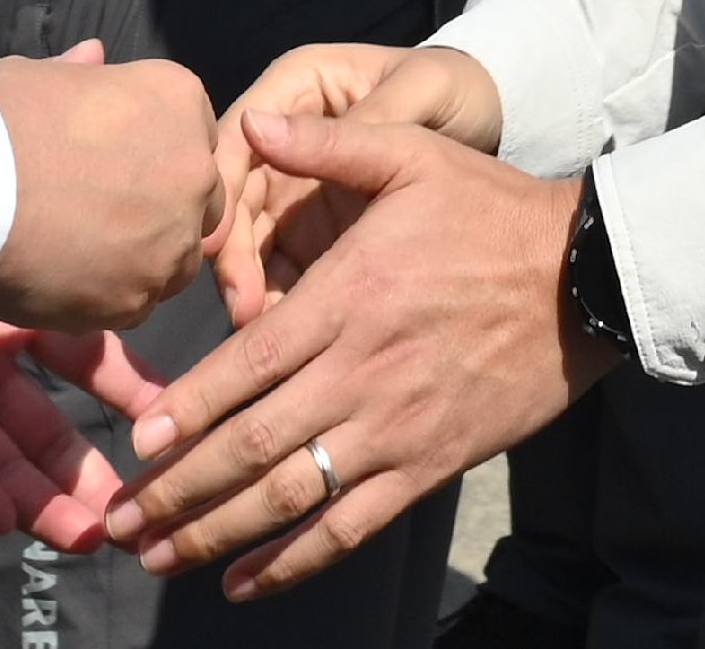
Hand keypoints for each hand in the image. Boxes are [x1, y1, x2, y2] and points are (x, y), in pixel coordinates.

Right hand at [0, 41, 218, 331]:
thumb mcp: (39, 75)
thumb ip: (82, 75)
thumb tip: (95, 56)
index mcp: (178, 101)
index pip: (190, 130)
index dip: (149, 148)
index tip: (108, 159)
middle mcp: (194, 171)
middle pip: (197, 198)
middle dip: (159, 205)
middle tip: (96, 207)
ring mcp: (172, 242)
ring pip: (172, 258)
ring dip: (139, 256)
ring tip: (75, 247)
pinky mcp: (139, 299)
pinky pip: (136, 302)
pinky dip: (108, 295)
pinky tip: (62, 277)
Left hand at [0, 309, 165, 550]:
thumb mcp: (8, 249)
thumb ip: (68, 289)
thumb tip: (147, 302)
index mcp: (2, 319)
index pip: (76, 367)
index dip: (121, 398)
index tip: (169, 433)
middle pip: (33, 436)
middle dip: (81, 480)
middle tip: (129, 517)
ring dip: (36, 503)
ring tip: (85, 535)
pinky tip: (2, 516)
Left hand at [107, 112, 612, 600]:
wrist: (587, 277)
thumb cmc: (492, 212)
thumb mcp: (408, 155)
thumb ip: (324, 145)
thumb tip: (250, 122)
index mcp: (343, 300)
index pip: (245, 364)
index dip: (185, 408)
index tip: (135, 440)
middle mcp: (358, 373)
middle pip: (251, 444)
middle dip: (176, 489)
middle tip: (117, 519)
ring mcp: (395, 427)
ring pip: (290, 496)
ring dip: (216, 533)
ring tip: (157, 557)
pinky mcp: (431, 464)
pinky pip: (353, 526)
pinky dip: (295, 561)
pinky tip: (245, 582)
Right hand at [208, 43, 503, 323]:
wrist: (497, 123)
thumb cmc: (455, 92)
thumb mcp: (418, 94)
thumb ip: (351, 123)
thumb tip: (263, 128)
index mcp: (297, 89)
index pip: (237, 136)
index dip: (220, 188)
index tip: (220, 242)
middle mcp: (283, 139)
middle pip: (234, 195)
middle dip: (231, 251)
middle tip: (244, 305)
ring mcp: (295, 187)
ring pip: (250, 237)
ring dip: (249, 283)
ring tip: (264, 330)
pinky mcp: (312, 231)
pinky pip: (281, 266)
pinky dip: (279, 299)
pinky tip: (288, 335)